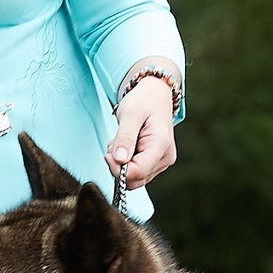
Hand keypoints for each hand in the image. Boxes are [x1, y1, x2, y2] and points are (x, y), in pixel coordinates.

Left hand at [106, 73, 178, 189]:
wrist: (155, 94)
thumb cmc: (145, 100)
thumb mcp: (130, 114)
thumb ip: (124, 138)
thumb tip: (120, 161)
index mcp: (161, 145)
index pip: (138, 172)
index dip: (118, 168)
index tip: (108, 154)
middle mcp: (165, 158)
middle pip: (136, 178)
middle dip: (119, 167)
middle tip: (114, 145)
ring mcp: (161, 162)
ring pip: (135, 178)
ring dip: (121, 165)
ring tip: (122, 142)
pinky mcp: (155, 163)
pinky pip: (137, 172)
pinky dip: (126, 163)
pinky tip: (126, 147)